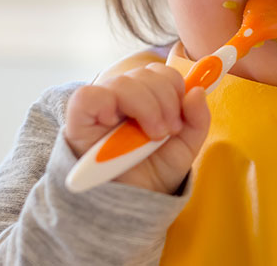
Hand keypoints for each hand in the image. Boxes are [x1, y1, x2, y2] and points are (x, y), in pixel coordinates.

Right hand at [64, 63, 210, 194]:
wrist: (132, 205)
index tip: (179, 117)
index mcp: (147, 98)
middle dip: (165, 99)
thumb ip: (197, 119)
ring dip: (146, 106)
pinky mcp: (79, 119)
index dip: (175, 86)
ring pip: (123, 82)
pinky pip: (88, 96)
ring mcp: (101, 106)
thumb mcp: (185, 147)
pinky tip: (115, 123)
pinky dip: (107, 104)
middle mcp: (123, 97)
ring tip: (152, 135)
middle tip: (168, 131)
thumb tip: (197, 90)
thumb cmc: (153, 173)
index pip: (160, 72)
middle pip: (144, 73)